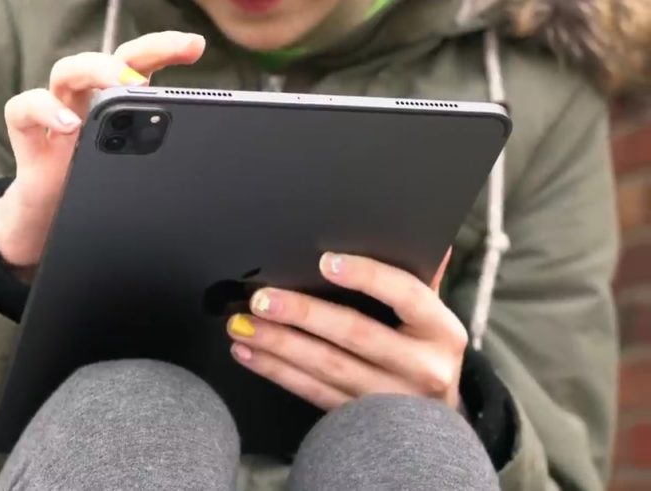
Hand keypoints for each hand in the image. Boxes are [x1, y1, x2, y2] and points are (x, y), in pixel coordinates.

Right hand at [0, 31, 205, 266]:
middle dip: (131, 56)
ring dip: (92, 73)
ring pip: (65, 72)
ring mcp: (56, 116)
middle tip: (147, 78)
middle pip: (107, 58)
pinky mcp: (29, 140)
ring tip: (116, 89)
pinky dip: (43, 110)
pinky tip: (67, 126)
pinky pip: (22, 108)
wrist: (52, 228)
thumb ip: (162, 162)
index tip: (194, 46)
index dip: (165, 48)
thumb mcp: (136, 177)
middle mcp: (87, 102)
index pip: (140, 63)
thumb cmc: (96, 195)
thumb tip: (206, 168)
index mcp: (117, 106)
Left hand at [227, 250, 465, 409]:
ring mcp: (389, 398)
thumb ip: (418, 277)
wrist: (431, 425)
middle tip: (262, 299)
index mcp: (442, 331)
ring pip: (326, 367)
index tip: (325, 261)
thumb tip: (413, 229)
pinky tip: (249, 353)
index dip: (366, 276)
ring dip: (278, 344)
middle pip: (355, 334)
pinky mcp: (359, 419)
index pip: (406, 294)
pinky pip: (311, 391)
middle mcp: (422, 368)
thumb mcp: (432, 317)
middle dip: (303, 314)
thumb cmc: (424, 352)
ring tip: (242, 325)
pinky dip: (276, 371)